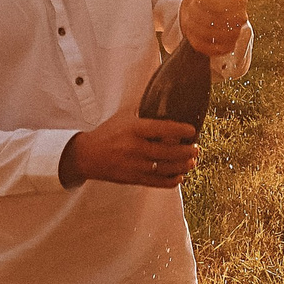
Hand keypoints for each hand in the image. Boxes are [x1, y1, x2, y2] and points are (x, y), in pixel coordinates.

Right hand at [61, 104, 198, 188]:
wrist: (87, 156)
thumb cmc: (107, 134)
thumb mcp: (123, 116)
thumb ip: (142, 110)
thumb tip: (161, 100)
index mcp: (134, 130)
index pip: (163, 129)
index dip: (181, 130)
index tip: (191, 130)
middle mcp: (136, 148)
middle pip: (169, 151)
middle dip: (187, 150)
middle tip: (196, 148)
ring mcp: (135, 165)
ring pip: (166, 168)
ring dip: (183, 165)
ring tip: (192, 162)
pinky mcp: (134, 179)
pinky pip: (157, 182)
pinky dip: (171, 181)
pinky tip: (179, 176)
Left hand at [179, 0, 249, 58]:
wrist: (196, 8)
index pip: (224, 4)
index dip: (206, 2)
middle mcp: (240, 17)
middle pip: (218, 21)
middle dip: (198, 14)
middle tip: (191, 8)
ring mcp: (234, 34)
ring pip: (213, 36)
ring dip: (195, 27)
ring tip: (190, 18)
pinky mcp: (226, 47)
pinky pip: (212, 49)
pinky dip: (198, 41)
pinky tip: (193, 31)